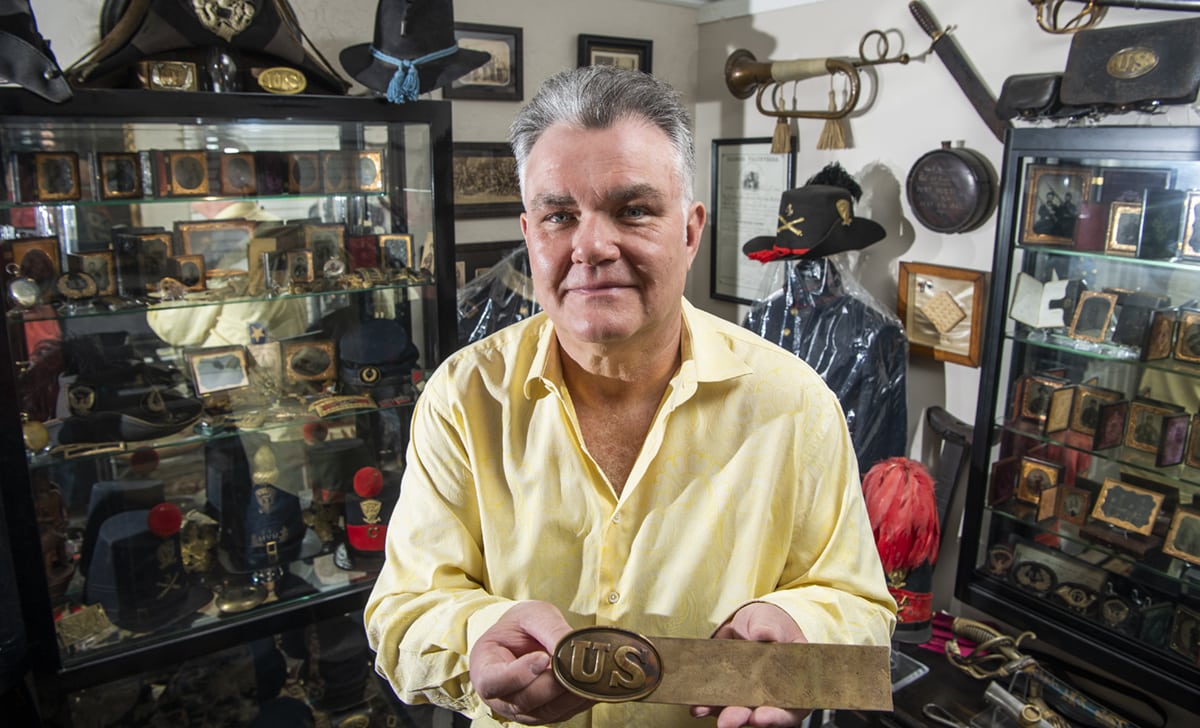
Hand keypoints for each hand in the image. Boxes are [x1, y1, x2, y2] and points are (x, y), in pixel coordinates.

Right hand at [468, 600, 592, 723]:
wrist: (522, 639)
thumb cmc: (520, 626)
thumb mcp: (531, 615)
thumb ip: (549, 629)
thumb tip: (574, 646)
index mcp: (484, 670)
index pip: (494, 682)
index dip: (518, 675)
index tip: (542, 658)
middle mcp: (501, 698)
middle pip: (524, 700)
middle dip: (552, 684)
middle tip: (574, 666)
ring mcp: (523, 711)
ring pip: (547, 712)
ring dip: (570, 695)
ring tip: (590, 675)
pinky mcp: (546, 714)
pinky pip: (563, 713)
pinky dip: (581, 700)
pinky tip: (596, 685)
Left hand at [690, 602, 811, 727]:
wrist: (749, 623)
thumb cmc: (771, 625)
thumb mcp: (774, 622)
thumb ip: (770, 629)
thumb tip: (764, 634)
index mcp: (792, 685)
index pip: (790, 709)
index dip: (777, 717)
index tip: (760, 716)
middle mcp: (771, 697)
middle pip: (759, 715)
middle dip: (742, 717)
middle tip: (728, 721)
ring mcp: (747, 696)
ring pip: (735, 712)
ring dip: (719, 714)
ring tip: (704, 710)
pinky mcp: (727, 691)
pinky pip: (716, 702)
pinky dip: (705, 704)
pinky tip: (697, 704)